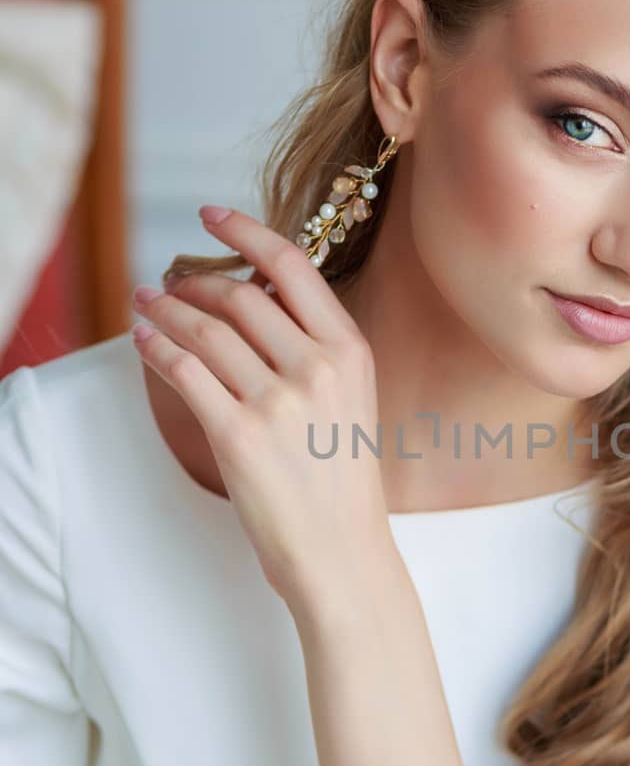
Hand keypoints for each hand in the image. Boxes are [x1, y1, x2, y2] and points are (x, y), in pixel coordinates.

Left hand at [131, 206, 387, 613]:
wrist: (341, 549)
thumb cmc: (340, 475)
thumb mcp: (348, 398)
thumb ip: (313, 345)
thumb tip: (254, 293)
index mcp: (350, 349)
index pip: (293, 266)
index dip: (246, 232)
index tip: (212, 215)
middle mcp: (317, 367)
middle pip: (241, 296)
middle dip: (194, 282)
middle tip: (167, 281)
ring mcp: (278, 400)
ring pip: (205, 330)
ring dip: (165, 309)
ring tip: (145, 303)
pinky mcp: (238, 434)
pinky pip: (184, 371)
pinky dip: (156, 348)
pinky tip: (143, 340)